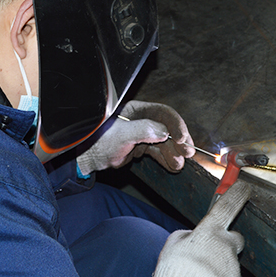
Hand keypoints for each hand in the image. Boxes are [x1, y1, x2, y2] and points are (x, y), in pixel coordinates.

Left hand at [76, 100, 194, 174]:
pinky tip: (173, 166)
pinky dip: (166, 159)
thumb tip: (164, 132)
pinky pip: (158, 152)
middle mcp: (142, 120)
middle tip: (188, 153)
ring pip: (165, 142)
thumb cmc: (98, 142)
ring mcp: (142, 134)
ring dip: (174, 153)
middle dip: (179, 141)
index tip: (182, 139)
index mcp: (137, 110)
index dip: (176, 125)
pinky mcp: (141, 147)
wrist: (88, 159)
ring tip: (178, 165)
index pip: (163, 113)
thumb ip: (142, 131)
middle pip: (168, 128)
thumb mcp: (121, 135)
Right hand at [150, 181, 251, 276]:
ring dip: (217, 264)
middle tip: (209, 250)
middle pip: (234, 237)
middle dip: (226, 241)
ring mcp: (232, 266)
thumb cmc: (176, 273)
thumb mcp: (172, 246)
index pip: (226, 206)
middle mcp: (225, 246)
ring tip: (198, 274)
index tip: (244, 186)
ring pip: (228, 259)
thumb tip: (191, 236)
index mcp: (209, 232)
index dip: (236, 194)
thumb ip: (185, 235)